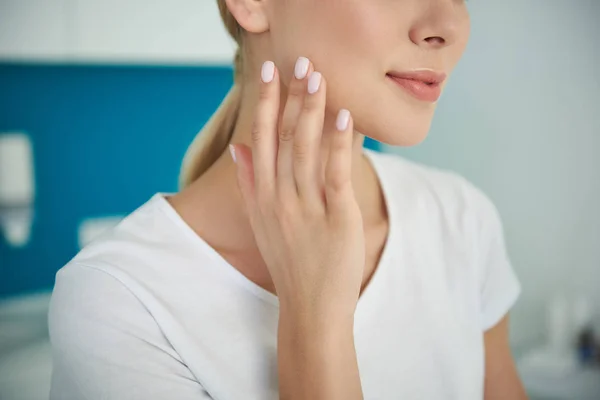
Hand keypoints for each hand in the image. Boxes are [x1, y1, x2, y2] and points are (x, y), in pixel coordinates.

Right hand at [230, 58, 364, 320]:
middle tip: (300, 62)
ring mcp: (305, 208)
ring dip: (311, 110)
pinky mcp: (335, 219)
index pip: (259, 139)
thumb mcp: (260, 223)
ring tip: (317, 77)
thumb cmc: (289, 262)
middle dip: (290, 97)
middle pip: (282, 137)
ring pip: (305, 150)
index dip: (263, 103)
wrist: (310, 308)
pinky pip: (334, 175)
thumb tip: (239, 147)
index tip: (267, 72)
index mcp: (261, 196)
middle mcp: (278, 198)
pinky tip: (342, 117)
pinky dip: (337, 144)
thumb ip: (249, 183)